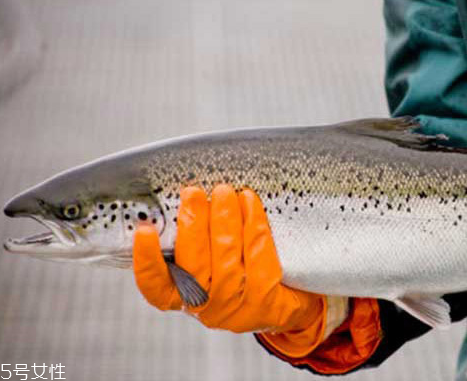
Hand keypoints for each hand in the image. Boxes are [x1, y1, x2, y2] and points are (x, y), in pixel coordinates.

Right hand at [133, 185, 346, 355]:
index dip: (146, 261)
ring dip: (224, 219)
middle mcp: (205, 307)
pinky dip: (253, 225)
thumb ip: (198, 239)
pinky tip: (250, 203)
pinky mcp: (265, 301)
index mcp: (183, 297)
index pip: (156, 287)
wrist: (290, 300)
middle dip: (192, 225)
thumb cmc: (243, 271)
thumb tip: (186, 196)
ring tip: (224, 192)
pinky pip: (257, 256)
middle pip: (194, 265)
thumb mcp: (213, 261)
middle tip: (192, 193)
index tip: (144, 230)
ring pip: (226, 258)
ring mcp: (236, 307)